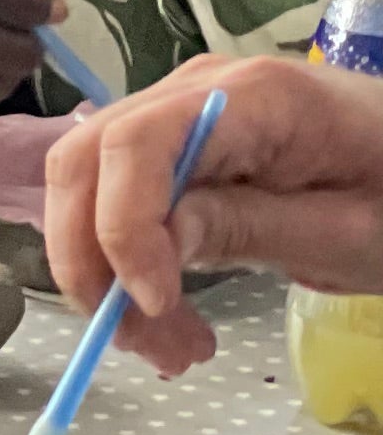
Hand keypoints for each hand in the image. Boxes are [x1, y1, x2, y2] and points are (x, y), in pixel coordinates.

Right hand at [48, 51, 382, 372]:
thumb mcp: (347, 234)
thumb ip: (250, 228)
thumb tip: (156, 245)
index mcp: (252, 97)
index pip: (137, 144)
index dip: (122, 226)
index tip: (154, 304)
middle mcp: (195, 89)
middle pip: (88, 160)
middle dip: (92, 258)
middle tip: (141, 344)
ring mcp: (178, 111)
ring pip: (88, 183)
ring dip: (102, 269)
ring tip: (166, 345)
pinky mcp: (175, 143)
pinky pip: (117, 195)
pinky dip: (121, 260)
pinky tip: (162, 312)